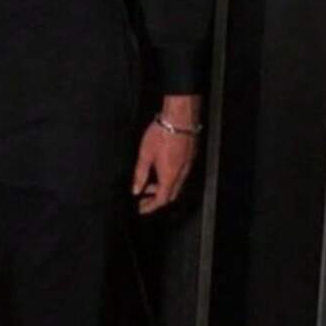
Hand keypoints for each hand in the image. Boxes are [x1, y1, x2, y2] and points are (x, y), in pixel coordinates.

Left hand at [131, 96, 201, 214]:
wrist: (180, 117)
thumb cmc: (162, 133)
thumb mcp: (145, 154)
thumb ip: (140, 174)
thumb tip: (136, 189)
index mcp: (170, 176)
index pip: (162, 200)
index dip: (150, 207)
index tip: (141, 208)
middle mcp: (181, 174)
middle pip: (171, 195)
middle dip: (156, 199)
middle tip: (143, 198)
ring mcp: (188, 165)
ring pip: (176, 185)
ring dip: (163, 188)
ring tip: (148, 183)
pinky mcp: (190, 157)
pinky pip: (180, 175)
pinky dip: (169, 178)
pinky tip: (160, 170)